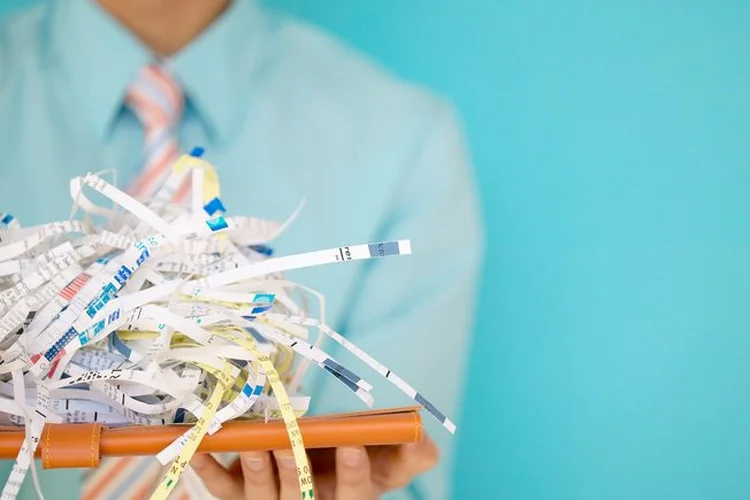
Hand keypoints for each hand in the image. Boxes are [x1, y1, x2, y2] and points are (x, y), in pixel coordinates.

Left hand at [189, 433, 438, 499]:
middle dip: (295, 469)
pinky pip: (223, 489)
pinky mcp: (243, 495)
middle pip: (299, 496)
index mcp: (348, 499)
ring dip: (256, 468)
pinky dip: (209, 470)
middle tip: (292, 440)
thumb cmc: (360, 463)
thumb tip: (422, 433)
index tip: (352, 444)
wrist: (323, 469)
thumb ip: (412, 451)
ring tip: (253, 442)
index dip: (353, 473)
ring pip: (262, 495)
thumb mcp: (392, 461)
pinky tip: (198, 450)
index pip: (354, 495)